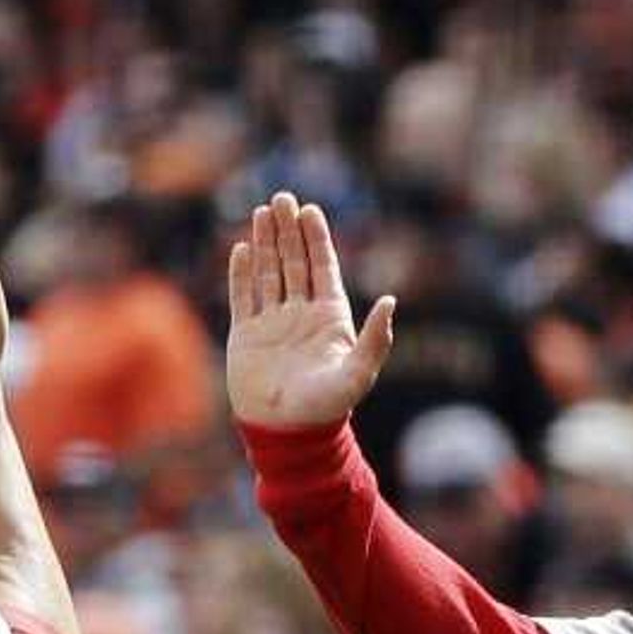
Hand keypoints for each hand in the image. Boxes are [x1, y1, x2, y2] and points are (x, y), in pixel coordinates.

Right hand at [224, 193, 395, 427]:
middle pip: (294, 262)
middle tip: (282, 199)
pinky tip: (241, 248)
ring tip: (262, 212)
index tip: (309, 211)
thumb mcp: (358, 374)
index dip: (316, 238)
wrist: (286, 434)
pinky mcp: (246, 336)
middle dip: (287, 231)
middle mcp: (300, 315)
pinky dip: (241, 273)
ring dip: (264, 243)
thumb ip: (375, 338)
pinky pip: (242, 297)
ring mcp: (272, 323)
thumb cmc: (326, 408)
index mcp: (329, 317)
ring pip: (268, 273)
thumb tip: (391, 302)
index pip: (322, 267)